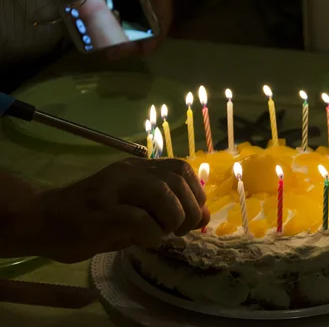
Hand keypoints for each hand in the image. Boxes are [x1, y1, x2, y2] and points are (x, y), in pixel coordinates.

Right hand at [34, 158, 208, 262]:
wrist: (42, 220)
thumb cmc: (92, 217)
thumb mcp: (134, 207)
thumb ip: (167, 208)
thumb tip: (204, 215)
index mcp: (138, 168)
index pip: (182, 168)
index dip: (196, 193)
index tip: (195, 215)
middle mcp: (128, 173)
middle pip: (177, 181)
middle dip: (190, 210)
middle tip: (182, 230)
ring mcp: (114, 190)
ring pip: (162, 194)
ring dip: (173, 219)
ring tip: (164, 234)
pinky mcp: (101, 213)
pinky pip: (140, 220)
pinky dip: (151, 235)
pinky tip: (143, 241)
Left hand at [104, 0, 172, 57]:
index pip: (161, 27)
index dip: (151, 42)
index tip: (137, 51)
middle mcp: (152, 4)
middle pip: (144, 33)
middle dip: (127, 44)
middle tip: (109, 52)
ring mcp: (139, 2)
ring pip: (131, 26)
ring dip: (116, 36)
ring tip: (99, 42)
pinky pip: (120, 14)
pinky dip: (109, 21)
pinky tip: (94, 24)